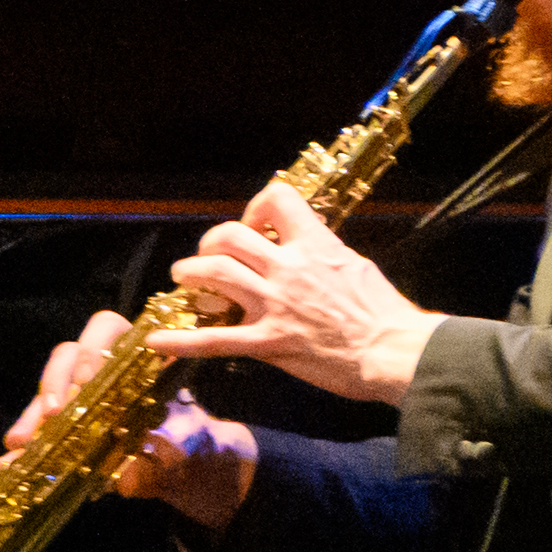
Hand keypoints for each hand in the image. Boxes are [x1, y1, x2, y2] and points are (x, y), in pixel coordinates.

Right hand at [16, 309, 256, 530]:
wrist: (193, 470)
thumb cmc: (190, 448)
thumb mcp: (180, 457)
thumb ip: (157, 467)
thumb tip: (127, 481)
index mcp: (139, 362)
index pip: (112, 330)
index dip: (94, 348)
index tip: (86, 380)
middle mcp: (106, 370)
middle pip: (69, 353)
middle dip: (55, 380)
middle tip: (53, 413)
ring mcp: (83, 394)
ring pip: (49, 387)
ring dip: (32, 412)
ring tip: (19, 443)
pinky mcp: (69, 421)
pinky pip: (40, 422)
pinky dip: (26, 440)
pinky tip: (8, 461)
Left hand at [151, 180, 442, 406]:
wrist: (395, 353)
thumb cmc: (383, 313)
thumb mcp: (355, 265)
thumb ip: (322, 253)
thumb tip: (303, 246)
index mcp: (315, 244)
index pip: (276, 199)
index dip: (256, 208)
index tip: (255, 224)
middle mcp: (289, 268)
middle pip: (229, 237)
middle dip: (210, 243)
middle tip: (208, 257)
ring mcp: (275, 305)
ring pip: (215, 274)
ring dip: (190, 274)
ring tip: (183, 280)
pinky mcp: (269, 342)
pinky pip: (214, 339)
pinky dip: (181, 340)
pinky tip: (156, 340)